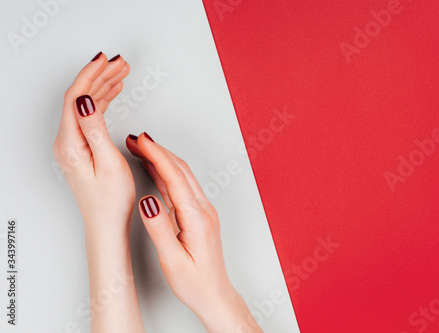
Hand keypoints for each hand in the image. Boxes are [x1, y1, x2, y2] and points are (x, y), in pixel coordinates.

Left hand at [53, 52, 132, 232]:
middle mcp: (66, 142)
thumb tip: (85, 100)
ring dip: (102, 86)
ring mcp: (72, 145)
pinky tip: (113, 93)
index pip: (76, 98)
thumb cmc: (111, 200)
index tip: (106, 60)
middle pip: (80, 98)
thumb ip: (95, 129)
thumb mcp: (108, 163)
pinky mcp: (81, 148)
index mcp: (70, 144)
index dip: (91, 75)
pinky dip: (102, 101)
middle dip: (100, 76)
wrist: (107, 224)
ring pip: (85, 105)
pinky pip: (89, 116)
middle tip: (120, 62)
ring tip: (121, 72)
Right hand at [127, 133, 262, 332]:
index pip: (175, 178)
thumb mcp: (173, 260)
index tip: (142, 141)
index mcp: (196, 218)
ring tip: (141, 149)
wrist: (214, 294)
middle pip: (180, 171)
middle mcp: (203, 210)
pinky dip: (167, 174)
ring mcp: (203, 211)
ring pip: (183, 176)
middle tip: (136, 139)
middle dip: (158, 151)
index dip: (158, 156)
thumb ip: (160, 229)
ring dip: (163, 159)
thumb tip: (147, 201)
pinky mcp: (199, 215)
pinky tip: (155, 171)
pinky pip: (183, 186)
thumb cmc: (195, 282)